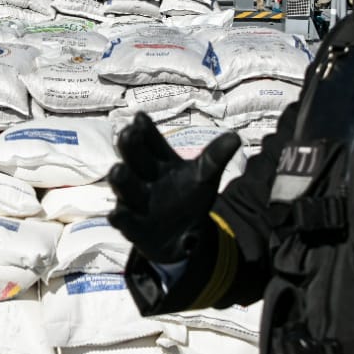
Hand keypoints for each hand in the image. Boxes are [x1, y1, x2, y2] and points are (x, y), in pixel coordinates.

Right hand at [108, 112, 241, 263]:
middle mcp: (142, 177)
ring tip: (118, 170)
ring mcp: (134, 201)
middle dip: (129, 147)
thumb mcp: (204, 176)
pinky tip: (118, 214)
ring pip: (124, 187)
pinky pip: (124, 221)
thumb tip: (235, 137)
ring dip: (121, 179)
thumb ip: (215, 157)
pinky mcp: (133, 227)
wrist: (183, 235)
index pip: (150, 140)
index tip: (140, 118)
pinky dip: (121, 218)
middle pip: (133, 158)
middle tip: (127, 133)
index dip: (145, 130)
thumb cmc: (188, 198)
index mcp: (159, 161)